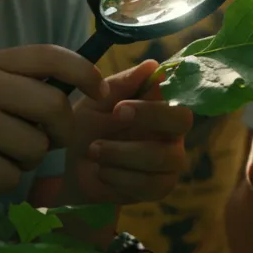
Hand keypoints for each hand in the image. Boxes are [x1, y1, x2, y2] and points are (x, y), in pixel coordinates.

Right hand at [0, 45, 106, 205]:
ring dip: (27, 162)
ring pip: (37, 148)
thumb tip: (87, 88)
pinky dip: (4, 183)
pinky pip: (12, 177)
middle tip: (45, 143)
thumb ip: (24, 86)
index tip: (99, 92)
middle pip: (55, 107)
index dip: (85, 72)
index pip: (51, 55)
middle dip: (60, 133)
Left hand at [66, 59, 193, 205]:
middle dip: (148, 120)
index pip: (176, 97)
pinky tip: (102, 171)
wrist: (70, 167)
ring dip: (124, 153)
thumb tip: (151, 65)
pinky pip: (152, 184)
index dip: (152, 104)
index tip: (119, 108)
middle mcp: (172, 131)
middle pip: (183, 121)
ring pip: (165, 157)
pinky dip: (122, 177)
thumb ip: (122, 84)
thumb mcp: (96, 102)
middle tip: (113, 121)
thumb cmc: (88, 127)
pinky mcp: (159, 187)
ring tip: (94, 150)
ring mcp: (169, 161)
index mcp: (161, 106)